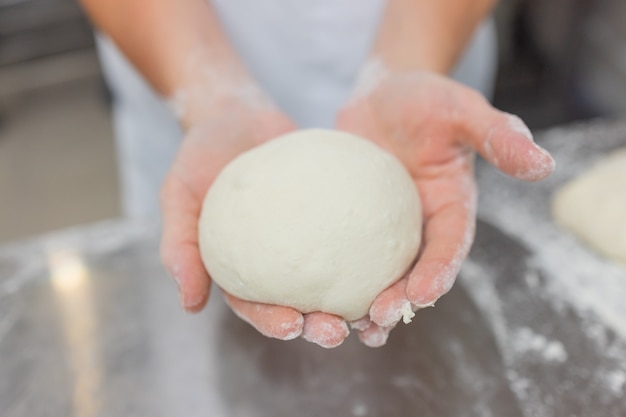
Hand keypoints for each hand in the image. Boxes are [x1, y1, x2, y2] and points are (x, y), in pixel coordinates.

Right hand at [159, 102, 350, 347]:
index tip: (292, 325)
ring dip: (354, 302)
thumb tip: (189, 304)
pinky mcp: (333, 214)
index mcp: (242, 268)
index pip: (256, 306)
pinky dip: (371, 251)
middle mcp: (278, 261)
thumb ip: (179, 244)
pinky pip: (353, 234)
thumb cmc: (202, 155)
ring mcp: (308, 239)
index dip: (273, 321)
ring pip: (334, 279)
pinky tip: (392, 258)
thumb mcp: (179, 194)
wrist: (236, 115)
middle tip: (339, 330)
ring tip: (374, 309)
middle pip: (300, 304)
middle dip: (319, 325)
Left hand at [336, 71, 554, 345]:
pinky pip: (342, 251)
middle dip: (398, 302)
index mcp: (451, 207)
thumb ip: (499, 136)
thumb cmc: (425, 97)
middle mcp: (419, 224)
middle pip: (412, 273)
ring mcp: (383, 226)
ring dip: (365, 303)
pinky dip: (333, 274)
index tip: (421, 295)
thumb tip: (544, 164)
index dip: (439, 273)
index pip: (449, 247)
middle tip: (375, 321)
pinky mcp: (352, 221)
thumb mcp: (462, 110)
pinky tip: (310, 292)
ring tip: (345, 327)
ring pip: (377, 273)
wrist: (382, 92)